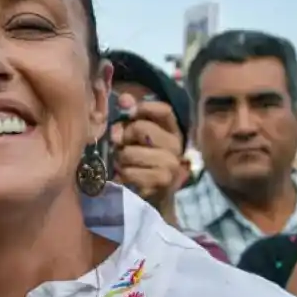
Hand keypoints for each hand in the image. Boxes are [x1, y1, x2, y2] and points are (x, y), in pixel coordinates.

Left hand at [111, 93, 182, 208]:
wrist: (153, 198)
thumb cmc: (142, 162)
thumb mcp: (137, 137)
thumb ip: (131, 116)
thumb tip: (124, 98)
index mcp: (173, 131)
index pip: (164, 110)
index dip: (142, 108)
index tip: (128, 113)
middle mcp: (176, 146)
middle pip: (141, 129)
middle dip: (123, 137)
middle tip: (120, 145)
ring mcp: (170, 165)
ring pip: (130, 152)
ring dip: (120, 158)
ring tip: (124, 163)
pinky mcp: (161, 183)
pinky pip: (129, 171)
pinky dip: (122, 174)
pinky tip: (127, 176)